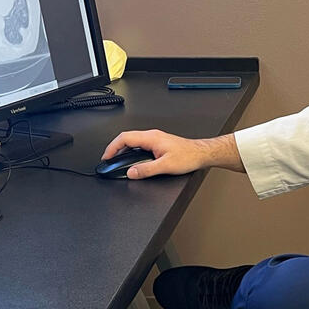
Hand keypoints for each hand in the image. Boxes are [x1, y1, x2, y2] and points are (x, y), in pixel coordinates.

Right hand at [101, 130, 242, 179]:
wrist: (201, 154)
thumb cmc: (188, 157)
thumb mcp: (165, 166)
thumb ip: (146, 170)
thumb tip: (131, 173)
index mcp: (151, 138)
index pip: (124, 138)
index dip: (112, 147)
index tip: (107, 157)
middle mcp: (152, 136)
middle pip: (126, 138)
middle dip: (115, 149)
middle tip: (109, 160)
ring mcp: (155, 139)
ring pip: (133, 141)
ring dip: (123, 150)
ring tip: (118, 161)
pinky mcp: (159, 143)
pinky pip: (140, 145)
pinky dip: (132, 151)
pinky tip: (132, 160)